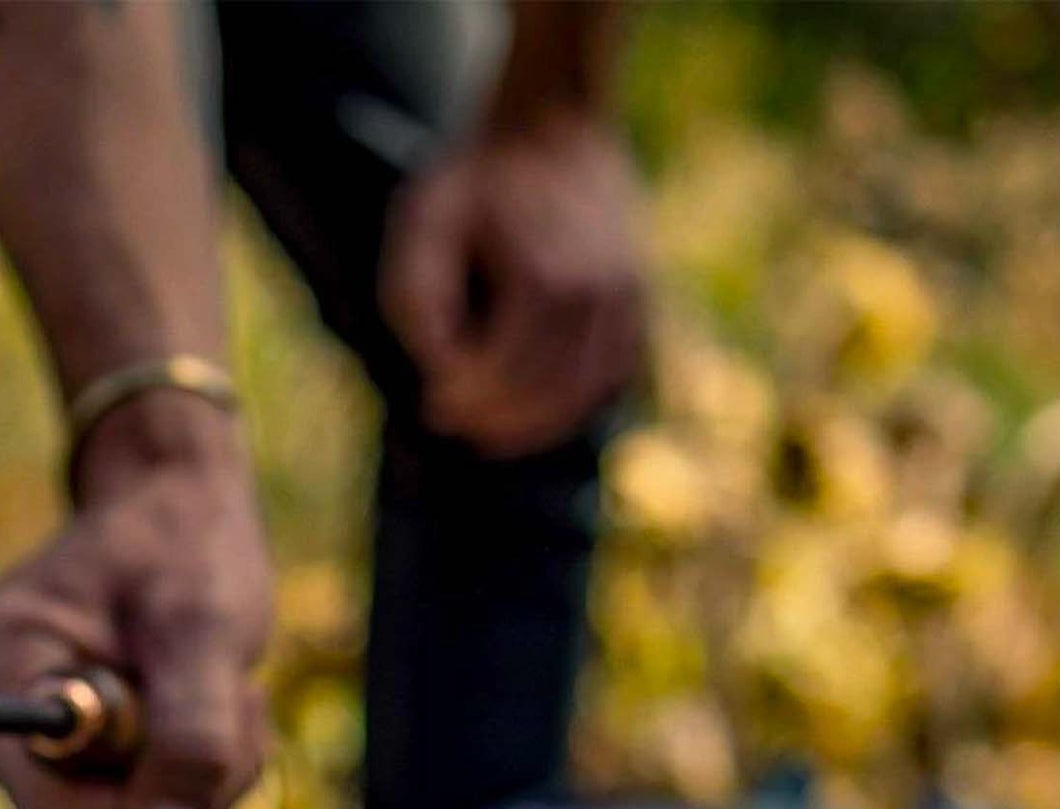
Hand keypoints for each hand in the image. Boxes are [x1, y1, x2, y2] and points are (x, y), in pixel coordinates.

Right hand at [0, 391, 270, 808]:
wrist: (175, 508)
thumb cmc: (182, 543)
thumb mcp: (203, 628)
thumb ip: (191, 734)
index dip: (141, 800)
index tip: (198, 728)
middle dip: (183, 779)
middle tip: (228, 696)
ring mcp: (24, 741)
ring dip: (202, 775)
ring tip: (220, 690)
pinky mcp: (65, 755)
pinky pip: (138, 807)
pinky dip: (194, 772)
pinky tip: (205, 708)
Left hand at [381, 112, 649, 458]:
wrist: (552, 124)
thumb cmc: (479, 179)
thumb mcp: (425, 221)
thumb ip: (419, 297)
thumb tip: (439, 370)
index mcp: (545, 271)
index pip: (504, 369)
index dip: (465, 399)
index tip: (431, 406)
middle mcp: (599, 290)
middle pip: (545, 390)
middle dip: (495, 419)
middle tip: (455, 423)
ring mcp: (629, 297)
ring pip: (584, 393)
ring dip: (535, 425)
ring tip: (490, 433)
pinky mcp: (641, 302)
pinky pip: (612, 377)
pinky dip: (574, 404)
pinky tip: (535, 413)